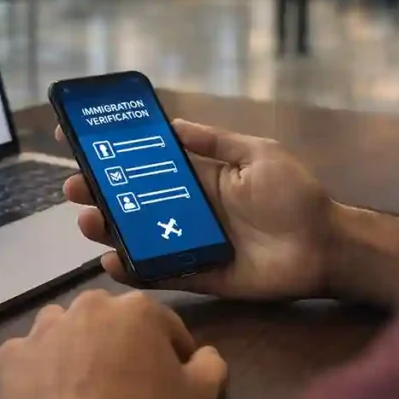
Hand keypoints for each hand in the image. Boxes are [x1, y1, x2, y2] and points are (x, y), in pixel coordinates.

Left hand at [0, 290, 226, 398]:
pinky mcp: (13, 352)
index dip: (172, 354)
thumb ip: (211, 366)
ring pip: (69, 328)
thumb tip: (205, 353)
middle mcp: (90, 304)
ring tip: (83, 384)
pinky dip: (41, 367)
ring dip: (78, 347)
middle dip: (122, 344)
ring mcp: (46, 325)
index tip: (168, 380)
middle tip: (125, 383)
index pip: (166, 326)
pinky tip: (49, 393)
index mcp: (137, 309)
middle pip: (114, 321)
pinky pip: (32, 354)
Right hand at [57, 120, 335, 300]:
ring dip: (108, 230)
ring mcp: (189, 243)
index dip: (115, 156)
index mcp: (199, 178)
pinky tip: (111, 261)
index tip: (80, 143)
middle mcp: (187, 209)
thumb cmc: (295, 195)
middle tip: (73, 188)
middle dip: (99, 194)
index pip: (147, 164)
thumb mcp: (258, 154)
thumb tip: (174, 124)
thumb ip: (215, 142)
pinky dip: (133, 269)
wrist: (325, 246)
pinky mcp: (197, 274)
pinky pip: (158, 272)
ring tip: (88, 222)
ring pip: (137, 237)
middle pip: (132, 202)